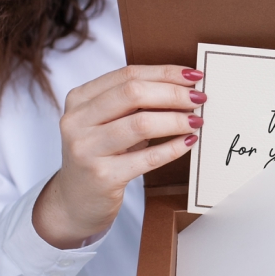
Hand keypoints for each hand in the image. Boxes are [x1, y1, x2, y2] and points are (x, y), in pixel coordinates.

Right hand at [33, 65, 205, 248]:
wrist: (75, 202)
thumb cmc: (99, 156)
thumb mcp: (106, 123)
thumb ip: (133, 104)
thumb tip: (181, 86)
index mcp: (79, 99)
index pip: (127, 75)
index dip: (164, 73)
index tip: (193, 75)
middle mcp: (77, 121)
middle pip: (133, 93)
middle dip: (173, 93)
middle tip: (199, 98)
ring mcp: (86, 149)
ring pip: (141, 124)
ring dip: (176, 120)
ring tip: (196, 121)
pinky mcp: (103, 177)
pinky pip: (147, 158)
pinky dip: (173, 148)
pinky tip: (188, 142)